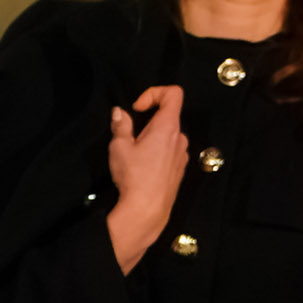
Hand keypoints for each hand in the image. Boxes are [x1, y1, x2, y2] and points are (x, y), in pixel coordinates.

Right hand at [104, 86, 189, 270]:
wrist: (147, 210)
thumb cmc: (134, 176)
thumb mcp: (120, 146)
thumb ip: (121, 125)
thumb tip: (119, 113)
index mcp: (168, 127)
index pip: (174, 93)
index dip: (155, 92)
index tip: (138, 107)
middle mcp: (180, 138)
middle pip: (168, 116)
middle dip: (148, 120)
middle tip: (131, 135)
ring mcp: (183, 155)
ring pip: (168, 135)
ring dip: (152, 137)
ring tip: (135, 154)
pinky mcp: (180, 169)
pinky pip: (170, 151)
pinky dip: (158, 151)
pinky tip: (143, 167)